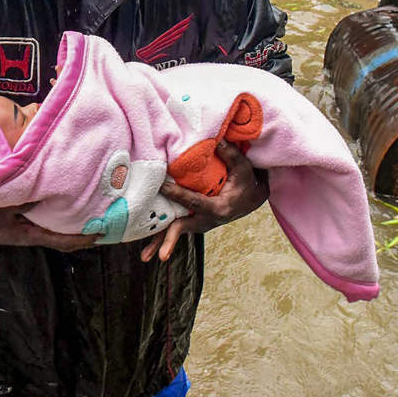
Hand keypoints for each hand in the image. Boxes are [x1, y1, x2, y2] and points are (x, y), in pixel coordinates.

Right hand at [0, 203, 99, 251]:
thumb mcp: (1, 206)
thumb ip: (24, 200)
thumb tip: (48, 193)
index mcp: (29, 235)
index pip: (62, 241)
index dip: (82, 239)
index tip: (101, 233)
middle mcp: (30, 235)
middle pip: (63, 238)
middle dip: (82, 233)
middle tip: (103, 221)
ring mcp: (24, 230)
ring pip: (54, 230)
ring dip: (70, 224)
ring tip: (88, 213)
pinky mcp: (18, 224)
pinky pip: (44, 222)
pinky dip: (57, 216)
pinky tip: (62, 205)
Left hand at [140, 139, 267, 262]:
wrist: (252, 198)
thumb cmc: (247, 181)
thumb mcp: (243, 168)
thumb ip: (230, 154)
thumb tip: (216, 139)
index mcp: (218, 209)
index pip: (194, 202)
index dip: (177, 194)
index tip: (162, 187)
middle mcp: (207, 220)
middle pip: (183, 228)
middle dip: (168, 240)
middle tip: (157, 253)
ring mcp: (199, 223)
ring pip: (177, 232)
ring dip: (160, 244)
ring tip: (145, 257)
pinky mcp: (193, 221)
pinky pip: (176, 228)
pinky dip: (162, 236)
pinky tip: (147, 248)